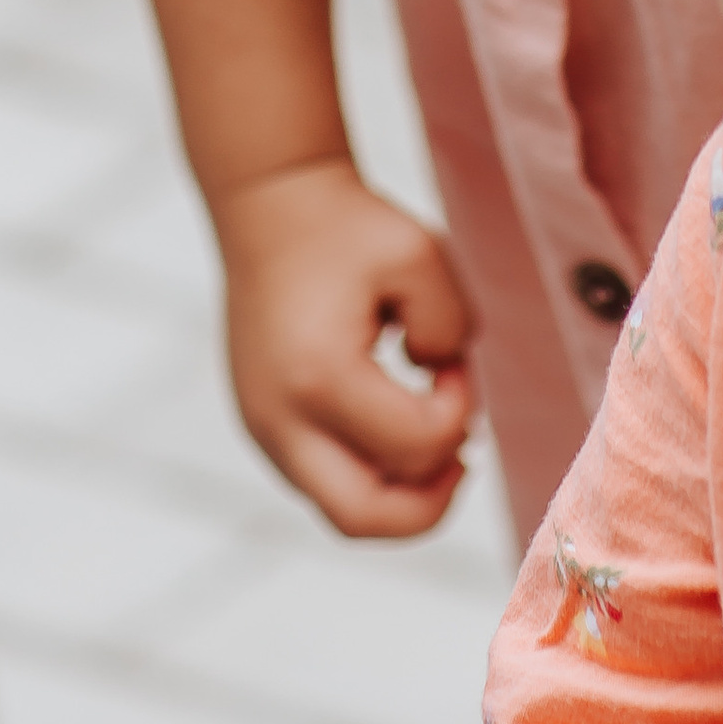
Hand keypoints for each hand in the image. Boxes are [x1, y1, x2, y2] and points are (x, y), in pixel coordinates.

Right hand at [214, 156, 475, 536]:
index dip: (460, 411)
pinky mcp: (260, 425)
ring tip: (434, 441)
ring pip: (340, 511)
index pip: (417, 447)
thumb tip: (443, 393)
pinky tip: (396, 429)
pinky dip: (368, 475)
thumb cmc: (348, 226)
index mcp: (321, 377)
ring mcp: (262, 428)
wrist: (270, 205)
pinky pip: (321, 483)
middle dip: (430, 502)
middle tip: (462, 456)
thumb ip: (452, 330)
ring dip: (398, 491)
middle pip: (365, 519)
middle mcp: (280, 419)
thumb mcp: (423, 256)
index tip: (455, 361)